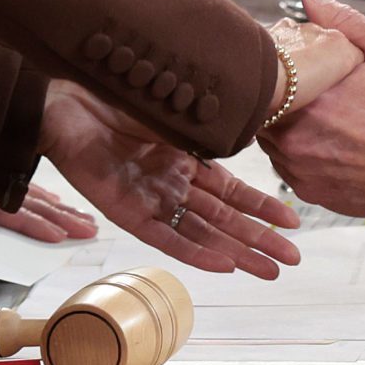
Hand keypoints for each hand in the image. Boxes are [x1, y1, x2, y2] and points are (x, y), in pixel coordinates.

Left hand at [40, 81, 302, 277]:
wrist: (71, 95)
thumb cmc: (122, 94)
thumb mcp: (180, 109)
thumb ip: (211, 133)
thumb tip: (253, 137)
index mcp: (184, 158)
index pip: (232, 191)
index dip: (262, 208)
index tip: (292, 223)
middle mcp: (172, 183)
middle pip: (224, 219)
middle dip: (259, 239)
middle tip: (291, 261)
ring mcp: (151, 199)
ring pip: (202, 234)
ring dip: (238, 253)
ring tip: (270, 271)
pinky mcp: (127, 212)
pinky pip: (167, 237)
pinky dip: (196, 252)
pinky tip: (224, 265)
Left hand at [259, 0, 364, 216]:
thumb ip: (343, 19)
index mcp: (311, 100)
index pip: (267, 80)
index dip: (277, 70)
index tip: (292, 66)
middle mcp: (298, 140)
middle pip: (265, 111)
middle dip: (281, 98)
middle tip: (308, 89)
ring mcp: (303, 171)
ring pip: (274, 141)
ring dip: (287, 126)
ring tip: (320, 114)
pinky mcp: (313, 194)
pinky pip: (289, 168)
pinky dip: (301, 153)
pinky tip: (328, 139)